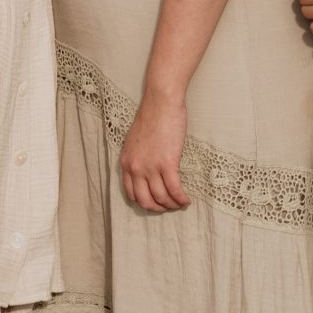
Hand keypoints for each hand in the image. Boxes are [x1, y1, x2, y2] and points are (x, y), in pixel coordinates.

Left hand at [119, 92, 190, 212]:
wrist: (160, 104)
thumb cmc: (151, 118)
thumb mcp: (134, 141)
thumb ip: (137, 157)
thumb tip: (146, 171)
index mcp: (125, 162)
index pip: (131, 193)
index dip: (144, 202)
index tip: (155, 203)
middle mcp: (135, 167)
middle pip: (145, 200)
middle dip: (158, 208)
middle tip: (168, 207)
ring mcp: (150, 167)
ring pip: (161, 198)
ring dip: (172, 205)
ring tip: (180, 204)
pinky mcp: (167, 164)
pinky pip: (174, 190)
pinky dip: (181, 199)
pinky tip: (187, 200)